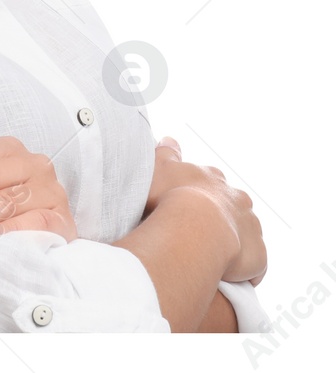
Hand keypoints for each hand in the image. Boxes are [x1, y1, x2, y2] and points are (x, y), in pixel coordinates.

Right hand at [147, 137, 265, 286]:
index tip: (185, 203)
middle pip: (232, 206)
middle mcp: (237, 199)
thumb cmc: (170, 198)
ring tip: (210, 256)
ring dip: (232, 242)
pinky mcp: (257, 255)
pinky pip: (252, 265)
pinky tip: (225, 276)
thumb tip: (170, 140)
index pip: (210, 183)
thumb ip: (165, 153)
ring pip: (243, 234)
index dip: (197, 193)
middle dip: (220, 216)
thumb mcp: (158, 167)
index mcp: (213, 180)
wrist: (195, 228)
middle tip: (197, 231)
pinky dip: (241, 270)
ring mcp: (250, 227)